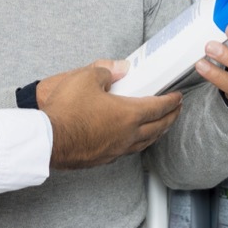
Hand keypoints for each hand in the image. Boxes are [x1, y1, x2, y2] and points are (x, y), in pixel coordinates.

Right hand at [38, 60, 182, 169]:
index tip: (178, 97)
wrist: (49, 139)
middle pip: (158, 128)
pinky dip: (138, 142)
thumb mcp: (86, 77)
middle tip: (176, 111)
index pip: (158, 107)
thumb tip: (119, 69)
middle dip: (170, 118)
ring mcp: (116, 149)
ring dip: (157, 132)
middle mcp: (128, 135)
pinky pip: (129, 150)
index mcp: (128, 114)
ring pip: (145, 142)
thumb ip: (106, 71)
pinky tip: (133, 139)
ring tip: (160, 126)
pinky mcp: (104, 158)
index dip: (171, 101)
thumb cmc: (68, 109)